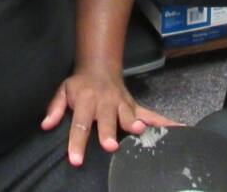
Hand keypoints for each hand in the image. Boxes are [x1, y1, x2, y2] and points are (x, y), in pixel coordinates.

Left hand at [41, 67, 177, 165]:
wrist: (99, 66)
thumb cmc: (80, 85)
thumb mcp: (63, 91)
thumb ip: (55, 108)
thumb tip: (46, 125)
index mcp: (86, 100)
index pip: (80, 122)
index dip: (77, 141)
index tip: (76, 159)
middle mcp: (105, 102)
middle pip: (106, 119)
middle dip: (109, 132)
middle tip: (111, 146)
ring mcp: (122, 104)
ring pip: (129, 115)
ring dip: (135, 123)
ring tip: (140, 131)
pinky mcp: (134, 107)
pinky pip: (152, 114)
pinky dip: (165, 121)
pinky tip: (180, 128)